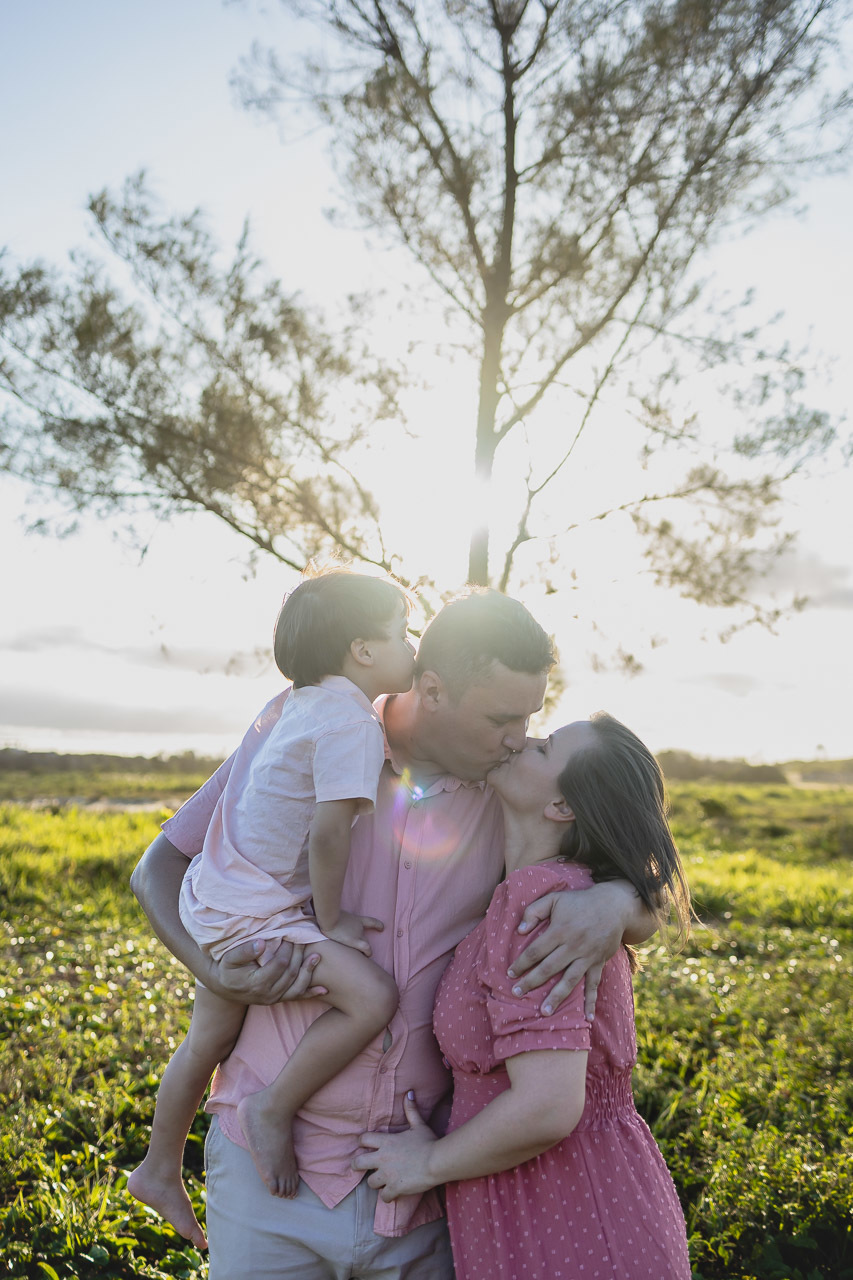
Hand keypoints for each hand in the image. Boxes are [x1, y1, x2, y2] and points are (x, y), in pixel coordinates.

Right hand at [204, 938, 328, 1003]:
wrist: (224, 987)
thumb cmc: (227, 969)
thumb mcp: (229, 958)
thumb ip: (244, 951)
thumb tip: (262, 943)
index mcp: (257, 983)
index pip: (279, 965)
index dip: (286, 950)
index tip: (289, 936)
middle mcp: (268, 994)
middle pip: (290, 973)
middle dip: (298, 955)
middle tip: (303, 939)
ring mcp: (274, 999)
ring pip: (297, 986)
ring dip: (308, 972)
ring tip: (317, 957)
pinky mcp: (279, 1000)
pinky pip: (297, 997)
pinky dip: (311, 993)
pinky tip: (324, 989)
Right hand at [321, 911, 383, 956]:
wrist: (328, 918)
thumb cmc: (329, 916)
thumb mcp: (335, 917)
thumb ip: (336, 922)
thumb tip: (329, 924)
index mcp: (356, 920)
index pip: (370, 921)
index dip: (377, 925)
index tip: (382, 928)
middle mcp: (359, 927)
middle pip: (365, 938)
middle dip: (363, 945)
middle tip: (362, 952)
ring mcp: (358, 934)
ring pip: (365, 945)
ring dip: (363, 952)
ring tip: (361, 958)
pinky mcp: (355, 941)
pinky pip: (366, 949)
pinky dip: (368, 953)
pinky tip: (367, 957)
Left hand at [354, 1094, 437, 1200]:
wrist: (436, 1162)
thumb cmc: (428, 1142)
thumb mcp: (418, 1125)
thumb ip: (411, 1110)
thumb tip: (409, 1093)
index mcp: (386, 1141)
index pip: (363, 1139)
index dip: (362, 1142)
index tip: (365, 1145)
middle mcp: (382, 1158)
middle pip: (358, 1163)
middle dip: (357, 1165)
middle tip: (361, 1166)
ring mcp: (387, 1175)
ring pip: (370, 1183)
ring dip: (376, 1182)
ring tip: (382, 1181)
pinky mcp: (395, 1188)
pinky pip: (384, 1197)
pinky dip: (387, 1196)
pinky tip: (392, 1194)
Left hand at [508, 883, 635, 1018]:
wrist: (613, 906)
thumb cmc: (579, 902)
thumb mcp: (554, 899)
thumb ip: (534, 911)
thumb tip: (519, 930)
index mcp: (560, 930)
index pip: (536, 950)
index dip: (522, 962)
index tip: (510, 973)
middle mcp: (573, 946)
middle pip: (549, 968)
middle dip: (531, 982)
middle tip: (516, 993)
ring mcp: (587, 957)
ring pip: (570, 980)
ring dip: (556, 997)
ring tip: (544, 1012)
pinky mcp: (598, 963)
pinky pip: (594, 985)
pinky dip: (591, 1002)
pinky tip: (587, 1018)